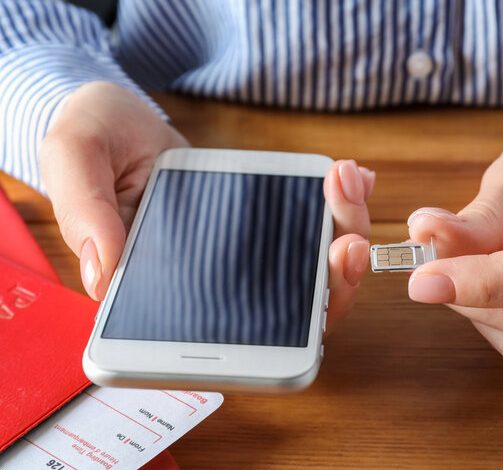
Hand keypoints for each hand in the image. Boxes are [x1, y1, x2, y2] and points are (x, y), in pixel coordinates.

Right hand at [40, 82, 373, 327]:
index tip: (319, 295)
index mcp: (160, 293)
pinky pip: (307, 226)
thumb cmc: (91, 139)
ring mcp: (241, 253)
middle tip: (348, 238)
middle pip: (289, 307)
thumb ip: (85, 214)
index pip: (228, 338)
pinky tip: (356, 177)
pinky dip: (338, 205)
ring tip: (348, 185)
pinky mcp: (260, 223)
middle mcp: (210, 282)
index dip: (283, 333)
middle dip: (333, 277)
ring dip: (342, 231)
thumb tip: (103, 278)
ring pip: (308, 269)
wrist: (115, 116)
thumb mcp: (73, 159)